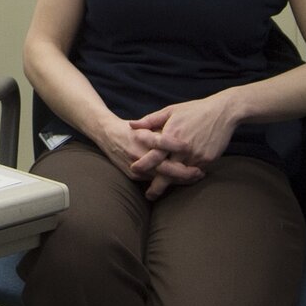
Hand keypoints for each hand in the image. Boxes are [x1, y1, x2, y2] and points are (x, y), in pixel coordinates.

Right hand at [81, 116, 200, 198]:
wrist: (106, 135)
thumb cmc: (131, 128)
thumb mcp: (145, 124)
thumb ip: (161, 129)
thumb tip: (182, 135)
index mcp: (141, 136)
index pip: (161, 141)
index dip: (176, 145)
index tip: (190, 148)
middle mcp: (137, 152)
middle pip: (163, 166)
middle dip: (183, 172)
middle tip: (199, 172)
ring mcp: (135, 166)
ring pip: (160, 177)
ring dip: (179, 179)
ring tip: (195, 177)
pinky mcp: (133, 176)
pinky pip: (154, 181)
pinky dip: (169, 181)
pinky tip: (183, 181)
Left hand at [128, 97, 236, 198]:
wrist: (222, 112)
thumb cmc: (194, 110)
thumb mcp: (171, 111)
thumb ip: (150, 120)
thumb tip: (131, 125)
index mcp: (171, 134)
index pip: (154, 154)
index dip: (143, 165)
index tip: (133, 170)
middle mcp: (183, 148)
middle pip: (167, 172)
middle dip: (156, 186)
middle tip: (149, 195)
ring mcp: (196, 155)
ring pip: (181, 175)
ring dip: (172, 184)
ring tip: (161, 192)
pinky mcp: (207, 160)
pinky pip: (194, 173)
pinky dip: (187, 178)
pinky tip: (180, 182)